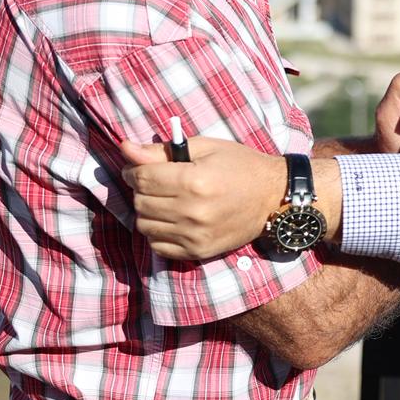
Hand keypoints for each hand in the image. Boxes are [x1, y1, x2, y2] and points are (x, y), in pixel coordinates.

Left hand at [118, 137, 285, 260]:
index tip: (140, 168)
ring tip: (165, 201)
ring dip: (148, 212)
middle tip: (157, 182)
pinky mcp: (198, 251)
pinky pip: (158, 246)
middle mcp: (192, 210)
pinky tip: (172, 220)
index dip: (134, 170)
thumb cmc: (240, 165)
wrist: (273, 197)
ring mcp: (195, 234)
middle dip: (141, 189)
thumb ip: (162, 150)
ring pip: (144, 225)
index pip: (141, 177)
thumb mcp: (205, 148)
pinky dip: (158, 232)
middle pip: (140, 202)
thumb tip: (126, 148)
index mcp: (194, 180)